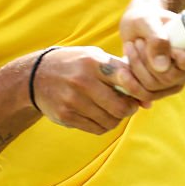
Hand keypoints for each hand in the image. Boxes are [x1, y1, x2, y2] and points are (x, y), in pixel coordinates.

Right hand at [31, 46, 154, 133]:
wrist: (36, 75)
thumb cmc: (74, 64)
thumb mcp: (94, 57)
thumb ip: (121, 73)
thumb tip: (148, 100)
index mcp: (93, 62)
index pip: (126, 80)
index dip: (138, 91)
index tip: (138, 94)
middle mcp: (83, 81)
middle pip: (120, 107)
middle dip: (129, 110)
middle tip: (128, 107)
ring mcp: (73, 100)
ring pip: (109, 121)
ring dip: (116, 119)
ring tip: (112, 110)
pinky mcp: (66, 115)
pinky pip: (95, 128)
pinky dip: (103, 125)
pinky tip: (99, 115)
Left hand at [119, 0, 184, 98]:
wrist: (137, 25)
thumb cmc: (146, 17)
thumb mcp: (147, 20)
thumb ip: (156, 39)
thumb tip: (162, 67)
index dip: (183, 57)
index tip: (164, 43)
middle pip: (172, 78)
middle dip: (147, 60)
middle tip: (138, 41)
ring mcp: (177, 80)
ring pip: (155, 88)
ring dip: (136, 68)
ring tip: (130, 47)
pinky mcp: (161, 89)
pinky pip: (146, 96)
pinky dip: (131, 83)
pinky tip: (123, 70)